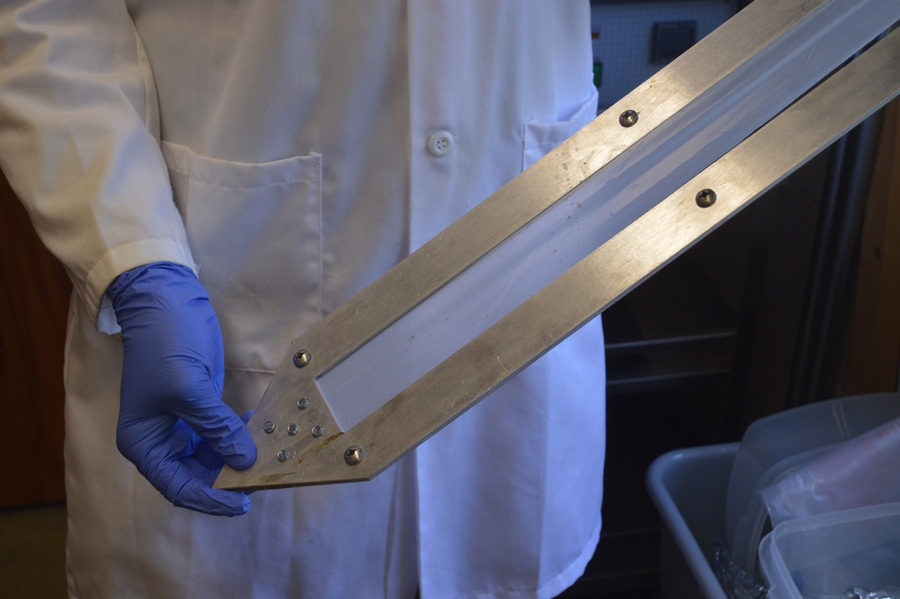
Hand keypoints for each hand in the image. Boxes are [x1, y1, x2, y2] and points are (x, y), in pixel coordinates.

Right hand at [107, 262, 256, 515]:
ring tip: (268, 452)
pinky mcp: (201, 409)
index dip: (210, 498)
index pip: (178, 486)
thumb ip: (217, 427)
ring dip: (239, 456)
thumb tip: (246, 460)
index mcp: (144, 443)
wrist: (167, 301)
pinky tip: (259, 427)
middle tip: (266, 477)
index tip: (243, 502)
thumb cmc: (165, 344)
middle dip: (229, 478)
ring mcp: (182, 425)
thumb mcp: (190, 388)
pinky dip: (240, 435)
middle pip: (197, 476)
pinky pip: (222, 434)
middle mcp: (161, 441)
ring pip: (214, 457)